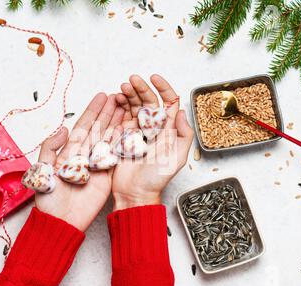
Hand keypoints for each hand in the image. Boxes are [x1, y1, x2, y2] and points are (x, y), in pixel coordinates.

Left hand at [36, 93, 123, 231]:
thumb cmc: (49, 199)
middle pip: (98, 129)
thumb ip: (50, 148)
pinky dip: (123, 143)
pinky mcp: (106, 176)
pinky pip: (116, 156)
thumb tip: (63, 129)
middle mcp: (84, 155)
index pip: (83, 126)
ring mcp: (96, 165)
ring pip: (109, 139)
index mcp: (69, 151)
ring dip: (117, 123)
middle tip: (119, 96)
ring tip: (126, 108)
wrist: (61, 220)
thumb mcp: (42, 170)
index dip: (93, 110)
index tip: (102, 96)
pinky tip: (129, 130)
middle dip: (108, 112)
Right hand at [112, 75, 193, 209]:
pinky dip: (119, 106)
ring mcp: (138, 131)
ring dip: (129, 94)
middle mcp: (153, 127)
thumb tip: (181, 112)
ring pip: (134, 106)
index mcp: (168, 130)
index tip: (154, 78)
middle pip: (149, 101)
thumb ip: (183, 134)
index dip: (163, 88)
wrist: (135, 192)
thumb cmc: (157, 178)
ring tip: (122, 87)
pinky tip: (117, 99)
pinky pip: (122, 117)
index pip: (168, 103)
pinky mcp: (123, 136)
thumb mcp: (177, 158)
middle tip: (132, 79)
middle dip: (141, 88)